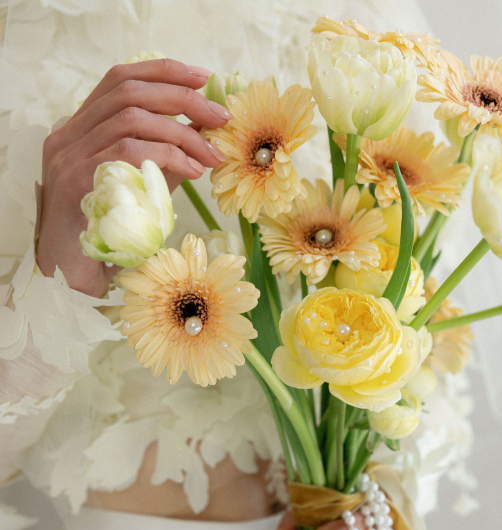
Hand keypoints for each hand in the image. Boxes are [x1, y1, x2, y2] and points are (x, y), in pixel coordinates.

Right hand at [37, 57, 231, 296]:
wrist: (68, 271)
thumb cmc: (106, 232)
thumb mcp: (140, 184)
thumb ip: (166, 156)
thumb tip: (205, 130)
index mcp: (79, 129)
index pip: (119, 79)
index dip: (163, 72)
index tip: (202, 79)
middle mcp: (69, 135)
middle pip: (129, 92)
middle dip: (182, 98)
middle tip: (220, 116)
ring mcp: (69, 154)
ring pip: (131, 118)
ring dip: (181, 132)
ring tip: (211, 154)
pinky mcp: (77, 178)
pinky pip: (128, 151)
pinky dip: (167, 155)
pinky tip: (192, 170)